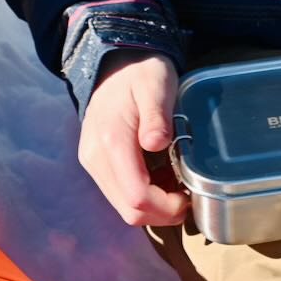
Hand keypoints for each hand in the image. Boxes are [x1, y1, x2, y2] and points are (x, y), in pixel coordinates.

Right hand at [79, 51, 189, 225]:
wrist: (114, 65)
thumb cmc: (141, 73)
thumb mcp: (156, 86)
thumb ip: (156, 116)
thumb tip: (156, 144)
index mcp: (111, 141)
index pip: (137, 196)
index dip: (165, 207)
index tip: (188, 197)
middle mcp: (95, 158)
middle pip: (128, 210)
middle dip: (161, 214)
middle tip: (186, 198)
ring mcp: (91, 163)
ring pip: (122, 207)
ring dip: (152, 207)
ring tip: (175, 187)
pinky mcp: (94, 164)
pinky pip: (118, 194)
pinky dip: (142, 197)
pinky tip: (160, 180)